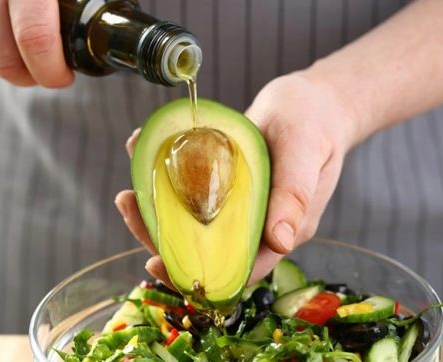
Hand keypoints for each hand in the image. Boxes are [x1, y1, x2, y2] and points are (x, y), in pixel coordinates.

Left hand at [115, 71, 362, 285]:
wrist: (314, 100)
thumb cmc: (314, 123)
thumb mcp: (304, 153)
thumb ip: (294, 196)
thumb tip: (280, 242)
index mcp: (280, 231)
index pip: (234, 269)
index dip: (194, 273)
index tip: (156, 260)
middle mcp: (255, 226)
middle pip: (203, 249)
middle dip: (161, 237)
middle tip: (129, 204)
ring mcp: (237, 207)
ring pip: (190, 224)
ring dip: (155, 210)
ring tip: (128, 188)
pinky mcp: (223, 187)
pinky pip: (190, 193)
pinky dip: (164, 180)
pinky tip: (143, 152)